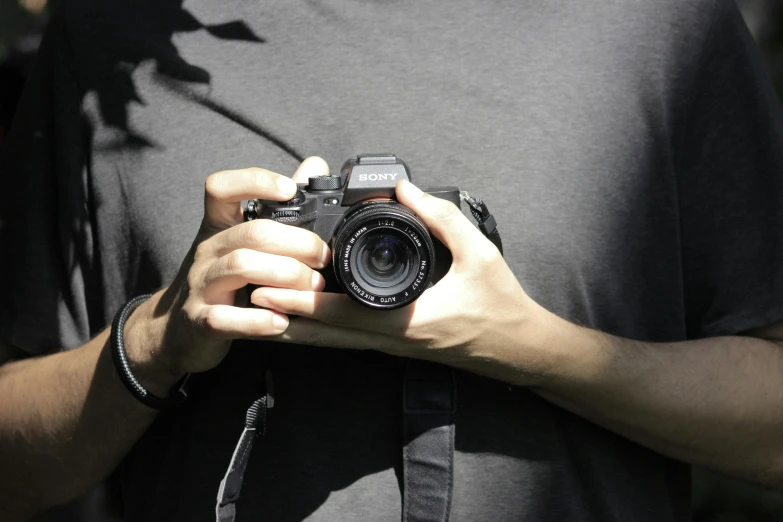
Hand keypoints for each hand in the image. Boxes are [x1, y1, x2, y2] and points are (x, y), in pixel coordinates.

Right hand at [123, 157, 330, 391]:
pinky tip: (281, 322)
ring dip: (286, 275)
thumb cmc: (222, 280)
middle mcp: (206, 251)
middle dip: (297, 242)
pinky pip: (226, 318)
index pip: (220, 188)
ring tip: (312, 286)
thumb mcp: (243, 241)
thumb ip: (279, 207)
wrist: (174, 331)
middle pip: (252, 232)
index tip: (290, 189)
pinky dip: (257, 321)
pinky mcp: (201, 322)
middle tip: (323, 257)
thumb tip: (315, 165)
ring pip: (241, 266)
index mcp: (218, 227)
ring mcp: (200, 286)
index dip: (254, 181)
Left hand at [251, 180, 553, 384]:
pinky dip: (318, 329)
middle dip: (283, 319)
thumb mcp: (480, 253)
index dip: (303, 304)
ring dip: (295, 328)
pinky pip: (346, 338)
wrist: (514, 347)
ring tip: (258, 312)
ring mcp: (389, 346)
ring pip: (332, 341)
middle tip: (244, 300)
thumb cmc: (499, 303)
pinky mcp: (392, 343)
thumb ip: (442, 218)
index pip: (344, 314)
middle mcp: (390, 340)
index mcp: (407, 321)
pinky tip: (300, 318)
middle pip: (326, 334)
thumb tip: (407, 189)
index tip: (269, 289)